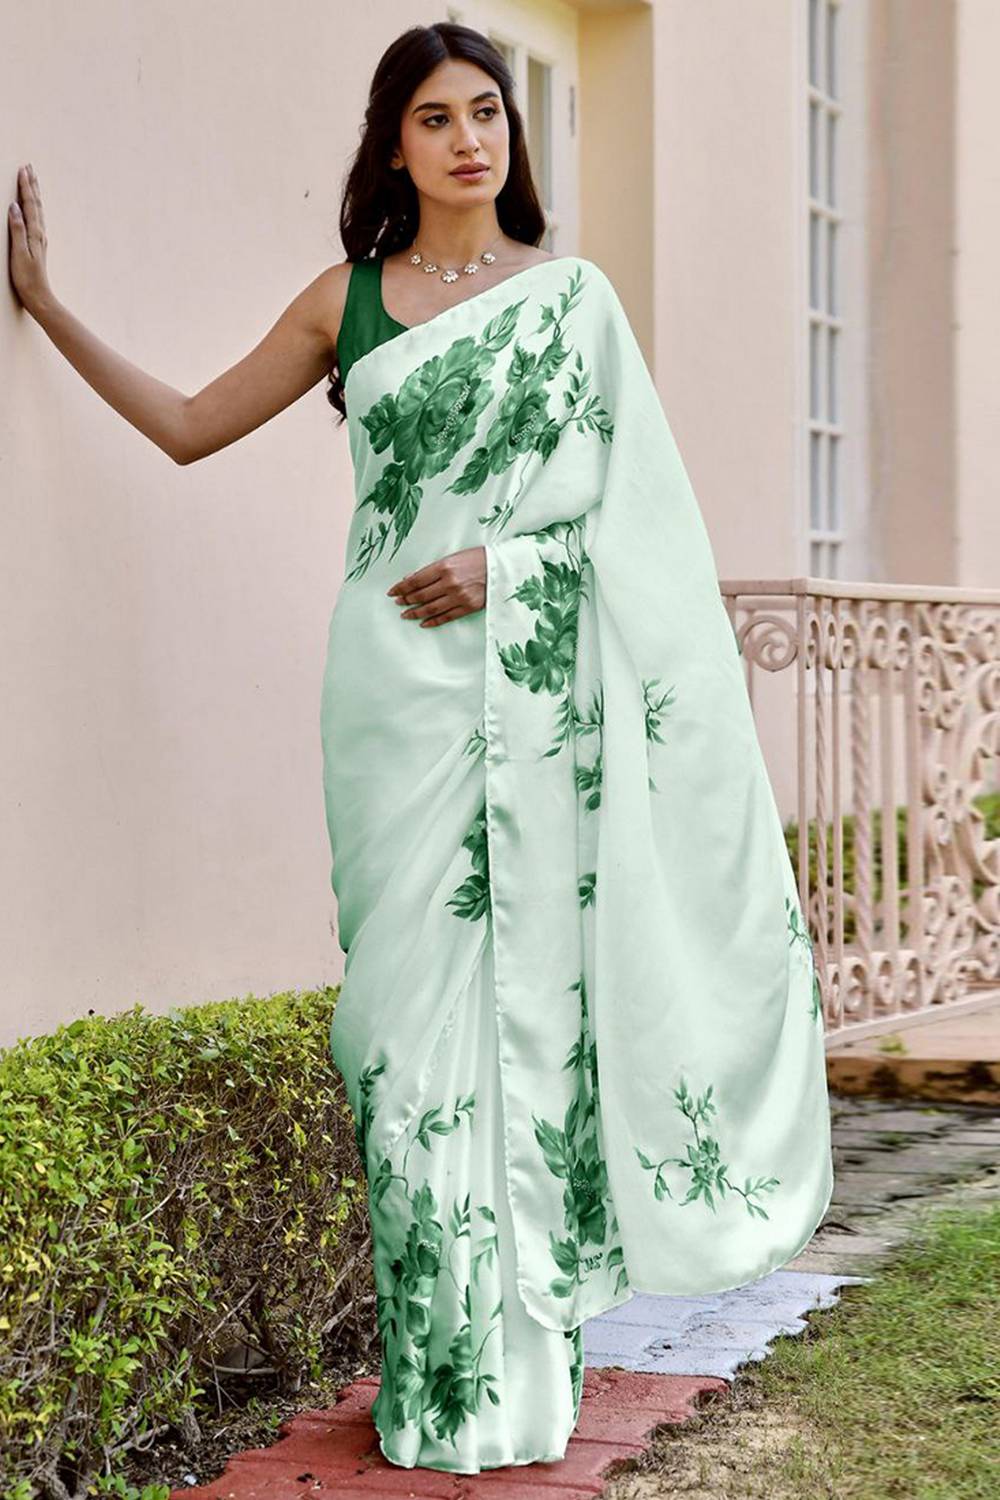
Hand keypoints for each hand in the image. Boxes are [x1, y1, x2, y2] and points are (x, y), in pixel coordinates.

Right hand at [8, 163, 53, 313]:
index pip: (30, 204)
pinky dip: (35, 208)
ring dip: (35, 194)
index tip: (23, 169)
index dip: (25, 186)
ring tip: (32, 181)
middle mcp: (40, 234)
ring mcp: (40, 239)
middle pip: (36, 204)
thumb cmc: (27, 278)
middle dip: (32, 185)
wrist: (39, 297)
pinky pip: (37, 220)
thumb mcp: (19, 253)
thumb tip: (14, 207)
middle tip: (29, 167)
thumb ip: (17, 229)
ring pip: (38, 211)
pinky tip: (33, 208)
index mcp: (35, 233)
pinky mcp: (38, 245)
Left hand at [387, 546, 485, 626]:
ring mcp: (459, 597)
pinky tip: (424, 623)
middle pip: (421, 595)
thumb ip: (433, 569)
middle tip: (398, 603)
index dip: (401, 587)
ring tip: (406, 614)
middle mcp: (450, 583)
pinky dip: (433, 621)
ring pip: (431, 608)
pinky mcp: (468, 607)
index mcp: (444, 567)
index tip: (393, 592)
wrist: (502, 567)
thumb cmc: (478, 559)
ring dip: (416, 612)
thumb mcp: (453, 557)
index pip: (416, 580)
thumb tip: (412, 578)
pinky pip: (446, 617)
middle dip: (406, 600)